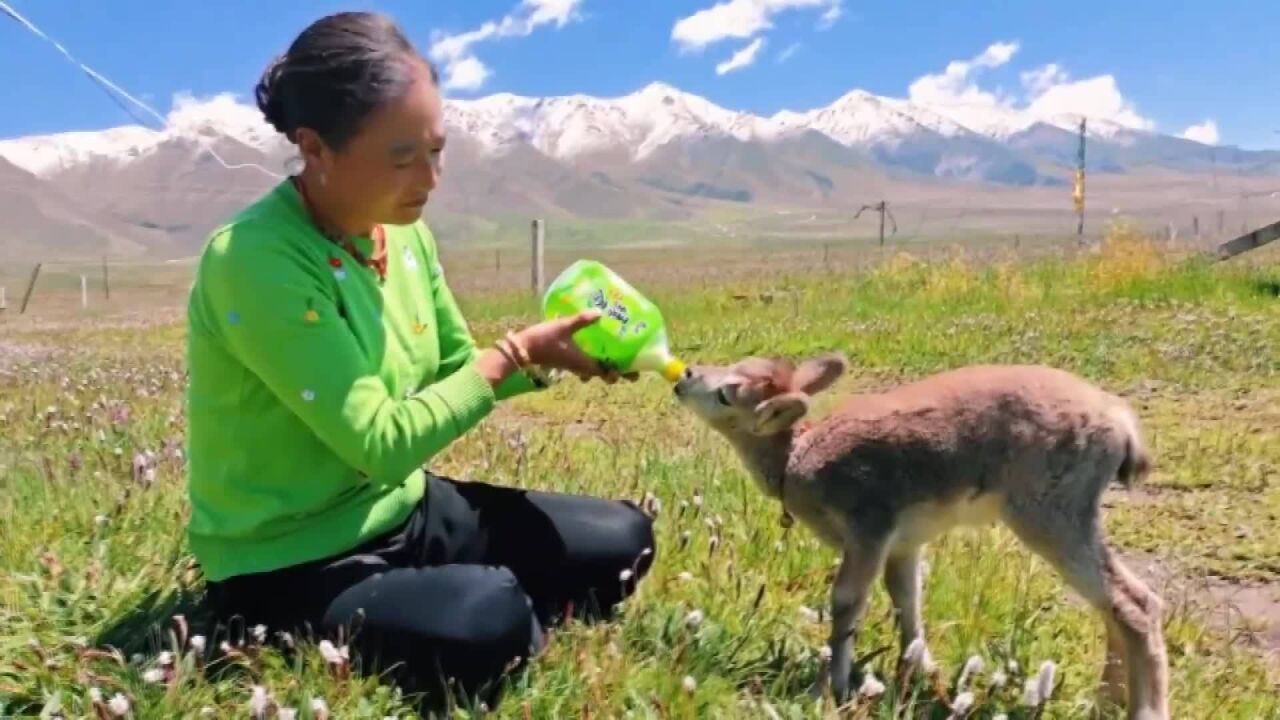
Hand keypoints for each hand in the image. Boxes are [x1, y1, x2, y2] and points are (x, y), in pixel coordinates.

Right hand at [513, 310, 639, 383]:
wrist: (522, 349)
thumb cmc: (543, 340)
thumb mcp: (564, 326)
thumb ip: (582, 320)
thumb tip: (600, 312)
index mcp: (584, 364)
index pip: (609, 373)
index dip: (623, 373)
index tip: (635, 370)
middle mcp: (582, 368)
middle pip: (605, 374)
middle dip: (619, 372)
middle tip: (632, 365)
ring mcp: (575, 365)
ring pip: (596, 369)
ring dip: (608, 365)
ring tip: (619, 354)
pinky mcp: (568, 361)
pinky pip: (587, 363)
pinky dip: (595, 358)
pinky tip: (597, 346)